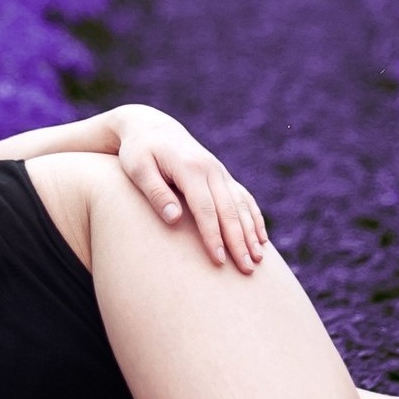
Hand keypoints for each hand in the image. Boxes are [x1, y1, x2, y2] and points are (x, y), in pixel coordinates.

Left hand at [114, 105, 267, 272]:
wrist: (151, 127)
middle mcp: (210, 169)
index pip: (205, 208)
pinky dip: (254, 219)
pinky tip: (261, 239)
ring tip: (258, 261)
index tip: (218, 260)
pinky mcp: (222, 176)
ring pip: (241, 206)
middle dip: (239, 241)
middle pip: (229, 210)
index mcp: (190, 168)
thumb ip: (156, 192)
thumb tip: (174, 218)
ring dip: (251, 233)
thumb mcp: (138, 169)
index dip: (212, 235)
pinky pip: (244, 198)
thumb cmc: (138, 152)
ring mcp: (219, 172)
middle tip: (246, 270)